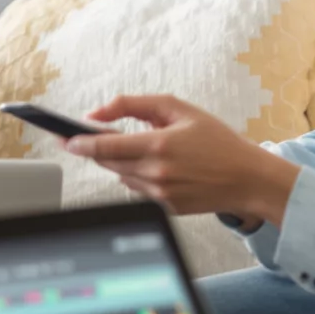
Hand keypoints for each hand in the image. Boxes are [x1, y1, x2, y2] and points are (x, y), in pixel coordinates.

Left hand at [65, 96, 299, 225]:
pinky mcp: (166, 208)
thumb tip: (96, 113)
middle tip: (94, 138)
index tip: (65, 139)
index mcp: (159, 145)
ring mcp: (161, 194)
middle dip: (99, 150)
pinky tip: (159, 168)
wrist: (249, 178)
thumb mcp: (179, 109)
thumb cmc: (217, 141)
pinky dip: (138, 178)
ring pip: (120, 176)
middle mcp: (157, 173)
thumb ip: (134, 105)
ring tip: (147, 151)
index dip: (80, 143)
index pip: (106, 146)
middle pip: (108, 162)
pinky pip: (137, 190)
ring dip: (122, 163)